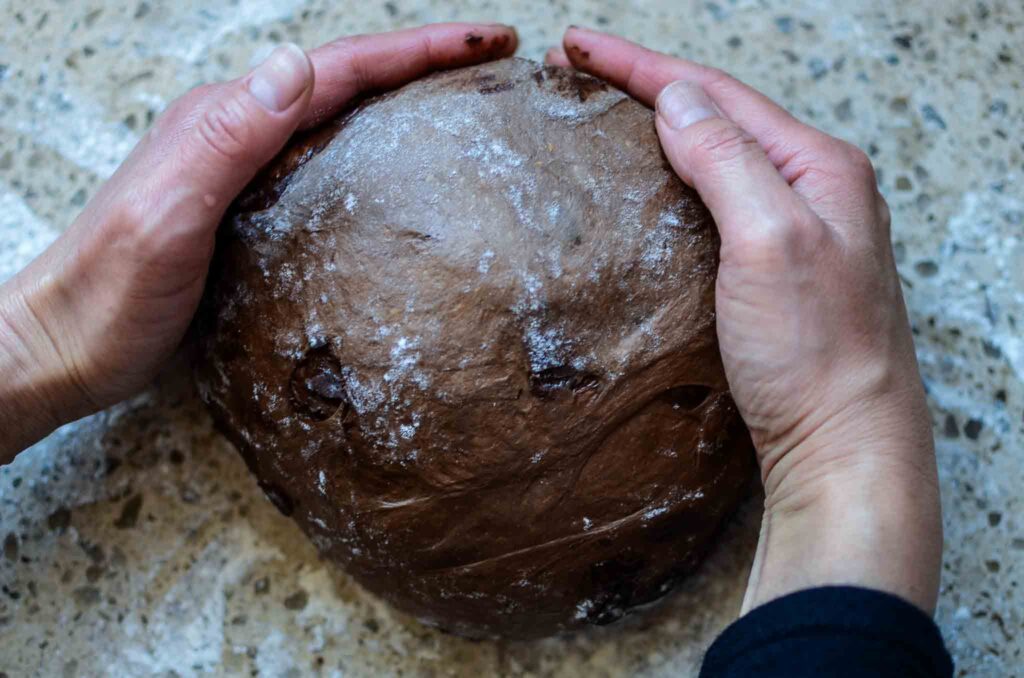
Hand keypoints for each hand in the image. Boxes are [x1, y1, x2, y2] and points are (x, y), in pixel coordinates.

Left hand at [0, 23, 518, 462]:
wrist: (62, 345)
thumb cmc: (110, 294)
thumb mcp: (167, 214)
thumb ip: (227, 138)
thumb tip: (296, 63)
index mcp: (226, 120)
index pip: (337, 70)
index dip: (415, 51)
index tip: (484, 44)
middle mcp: (235, 131)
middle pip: (344, 80)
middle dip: (421, 63)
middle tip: (488, 63)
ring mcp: (239, 167)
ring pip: (336, 115)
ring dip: (400, 98)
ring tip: (459, 101)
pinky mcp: (245, 205)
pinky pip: (321, 158)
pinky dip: (369, 145)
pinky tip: (393, 168)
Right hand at [548, 28, 940, 612]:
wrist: (843, 442)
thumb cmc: (815, 351)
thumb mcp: (769, 240)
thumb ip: (726, 160)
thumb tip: (677, 100)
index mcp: (818, 167)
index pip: (714, 94)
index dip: (641, 66)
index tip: (578, 48)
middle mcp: (812, 189)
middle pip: (717, 116)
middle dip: (647, 86)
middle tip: (582, 71)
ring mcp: (795, 230)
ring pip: (717, 158)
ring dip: (661, 129)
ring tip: (608, 113)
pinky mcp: (774, 271)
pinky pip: (717, 202)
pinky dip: (676, 180)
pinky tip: (651, 184)